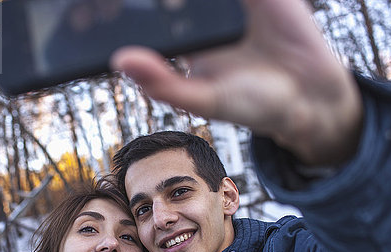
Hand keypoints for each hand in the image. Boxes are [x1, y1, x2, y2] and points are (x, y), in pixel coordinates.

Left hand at [110, 0, 362, 165]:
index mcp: (183, 34)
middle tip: (122, 3)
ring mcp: (228, 0)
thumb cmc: (252, 102)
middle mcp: (201, 11)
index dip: (114, 8)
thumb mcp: (205, 98)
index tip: (83, 12)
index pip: (145, 11)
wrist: (308, 97)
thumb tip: (121, 60)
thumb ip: (165, 83)